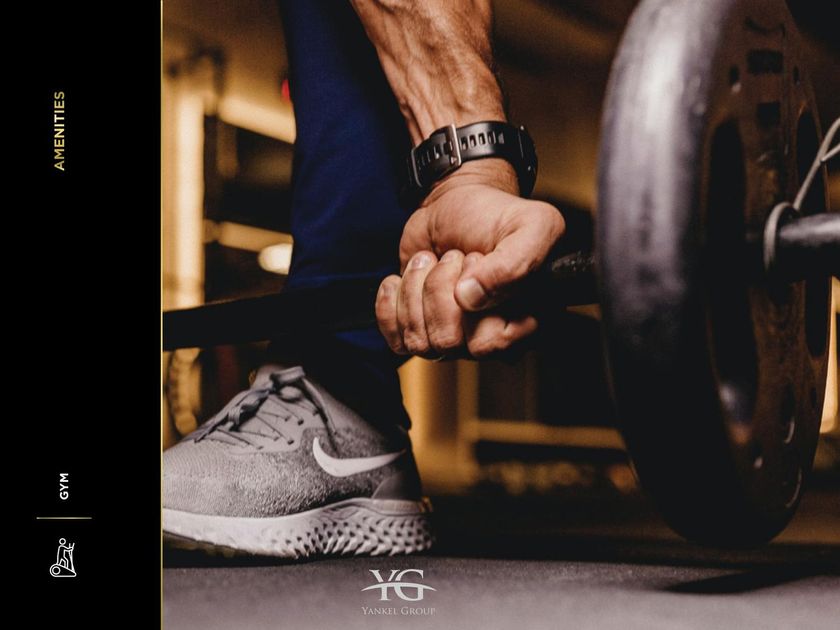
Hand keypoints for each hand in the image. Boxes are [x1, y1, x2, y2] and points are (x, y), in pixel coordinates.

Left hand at [376, 160, 564, 357]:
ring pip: (420, 341)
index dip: (477, 302)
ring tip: (431, 260)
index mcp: (522, 322)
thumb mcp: (530, 226)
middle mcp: (486, 336)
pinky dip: (390, 303)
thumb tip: (468, 298)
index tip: (479, 260)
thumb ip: (514, 264)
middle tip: (454, 256)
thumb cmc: (498, 216)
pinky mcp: (418, 327)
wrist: (457, 202)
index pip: (491, 343)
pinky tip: (403, 278)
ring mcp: (451, 335)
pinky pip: (395, 340)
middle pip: (448, 342)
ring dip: (416, 289)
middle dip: (440, 288)